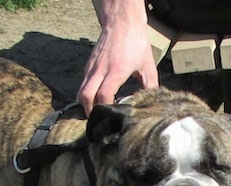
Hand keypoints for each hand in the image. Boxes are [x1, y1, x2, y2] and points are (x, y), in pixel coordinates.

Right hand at [77, 0, 158, 114]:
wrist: (122, 20)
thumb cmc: (136, 41)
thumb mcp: (147, 65)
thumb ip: (149, 85)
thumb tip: (149, 102)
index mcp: (116, 70)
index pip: (104, 95)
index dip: (106, 108)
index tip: (111, 115)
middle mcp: (101, 70)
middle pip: (85, 96)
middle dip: (89, 111)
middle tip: (97, 120)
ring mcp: (92, 67)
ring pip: (81, 91)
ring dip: (86, 104)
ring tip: (95, 111)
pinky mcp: (89, 65)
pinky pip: (83, 83)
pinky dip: (87, 93)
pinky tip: (97, 97)